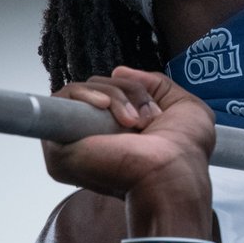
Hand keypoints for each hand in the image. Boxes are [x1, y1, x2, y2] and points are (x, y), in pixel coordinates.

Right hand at [42, 67, 215, 210]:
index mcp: (121, 132)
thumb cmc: (184, 151)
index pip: (110, 93)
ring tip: (131, 121)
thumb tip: (118, 70)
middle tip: (145, 119)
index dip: (128, 89)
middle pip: (96, 88)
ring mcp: (74, 141)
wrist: (171, 172)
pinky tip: (104, 108)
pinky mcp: (58, 146)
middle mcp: (96, 137)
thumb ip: (156, 84)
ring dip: (113, 95)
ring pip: (79, 92)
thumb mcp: (184, 107)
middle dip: (126, 91)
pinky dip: (84, 95)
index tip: (150, 107)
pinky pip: (60, 101)